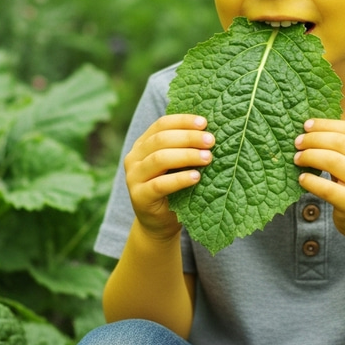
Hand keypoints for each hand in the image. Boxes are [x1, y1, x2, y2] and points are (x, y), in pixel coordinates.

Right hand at [124, 114, 213, 239]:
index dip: (183, 121)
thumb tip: (211, 129)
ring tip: (208, 157)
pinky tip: (196, 177)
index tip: (205, 122)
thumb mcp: (177, 165)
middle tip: (211, 140)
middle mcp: (134, 157)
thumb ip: (184, 148)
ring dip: (187, 155)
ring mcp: (133, 177)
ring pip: (160, 158)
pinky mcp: (139, 196)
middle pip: (161, 139)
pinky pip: (160, 184)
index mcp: (143, 144)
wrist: (160, 223)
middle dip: (189, 137)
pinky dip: (180, 179)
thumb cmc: (174, 189)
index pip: (161, 124)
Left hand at [294, 119, 344, 244]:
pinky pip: (326, 188)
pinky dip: (310, 181)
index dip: (325, 124)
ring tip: (297, 159)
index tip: (306, 125)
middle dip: (314, 139)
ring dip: (310, 156)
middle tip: (297, 142)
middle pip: (339, 142)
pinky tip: (302, 179)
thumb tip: (313, 131)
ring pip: (332, 160)